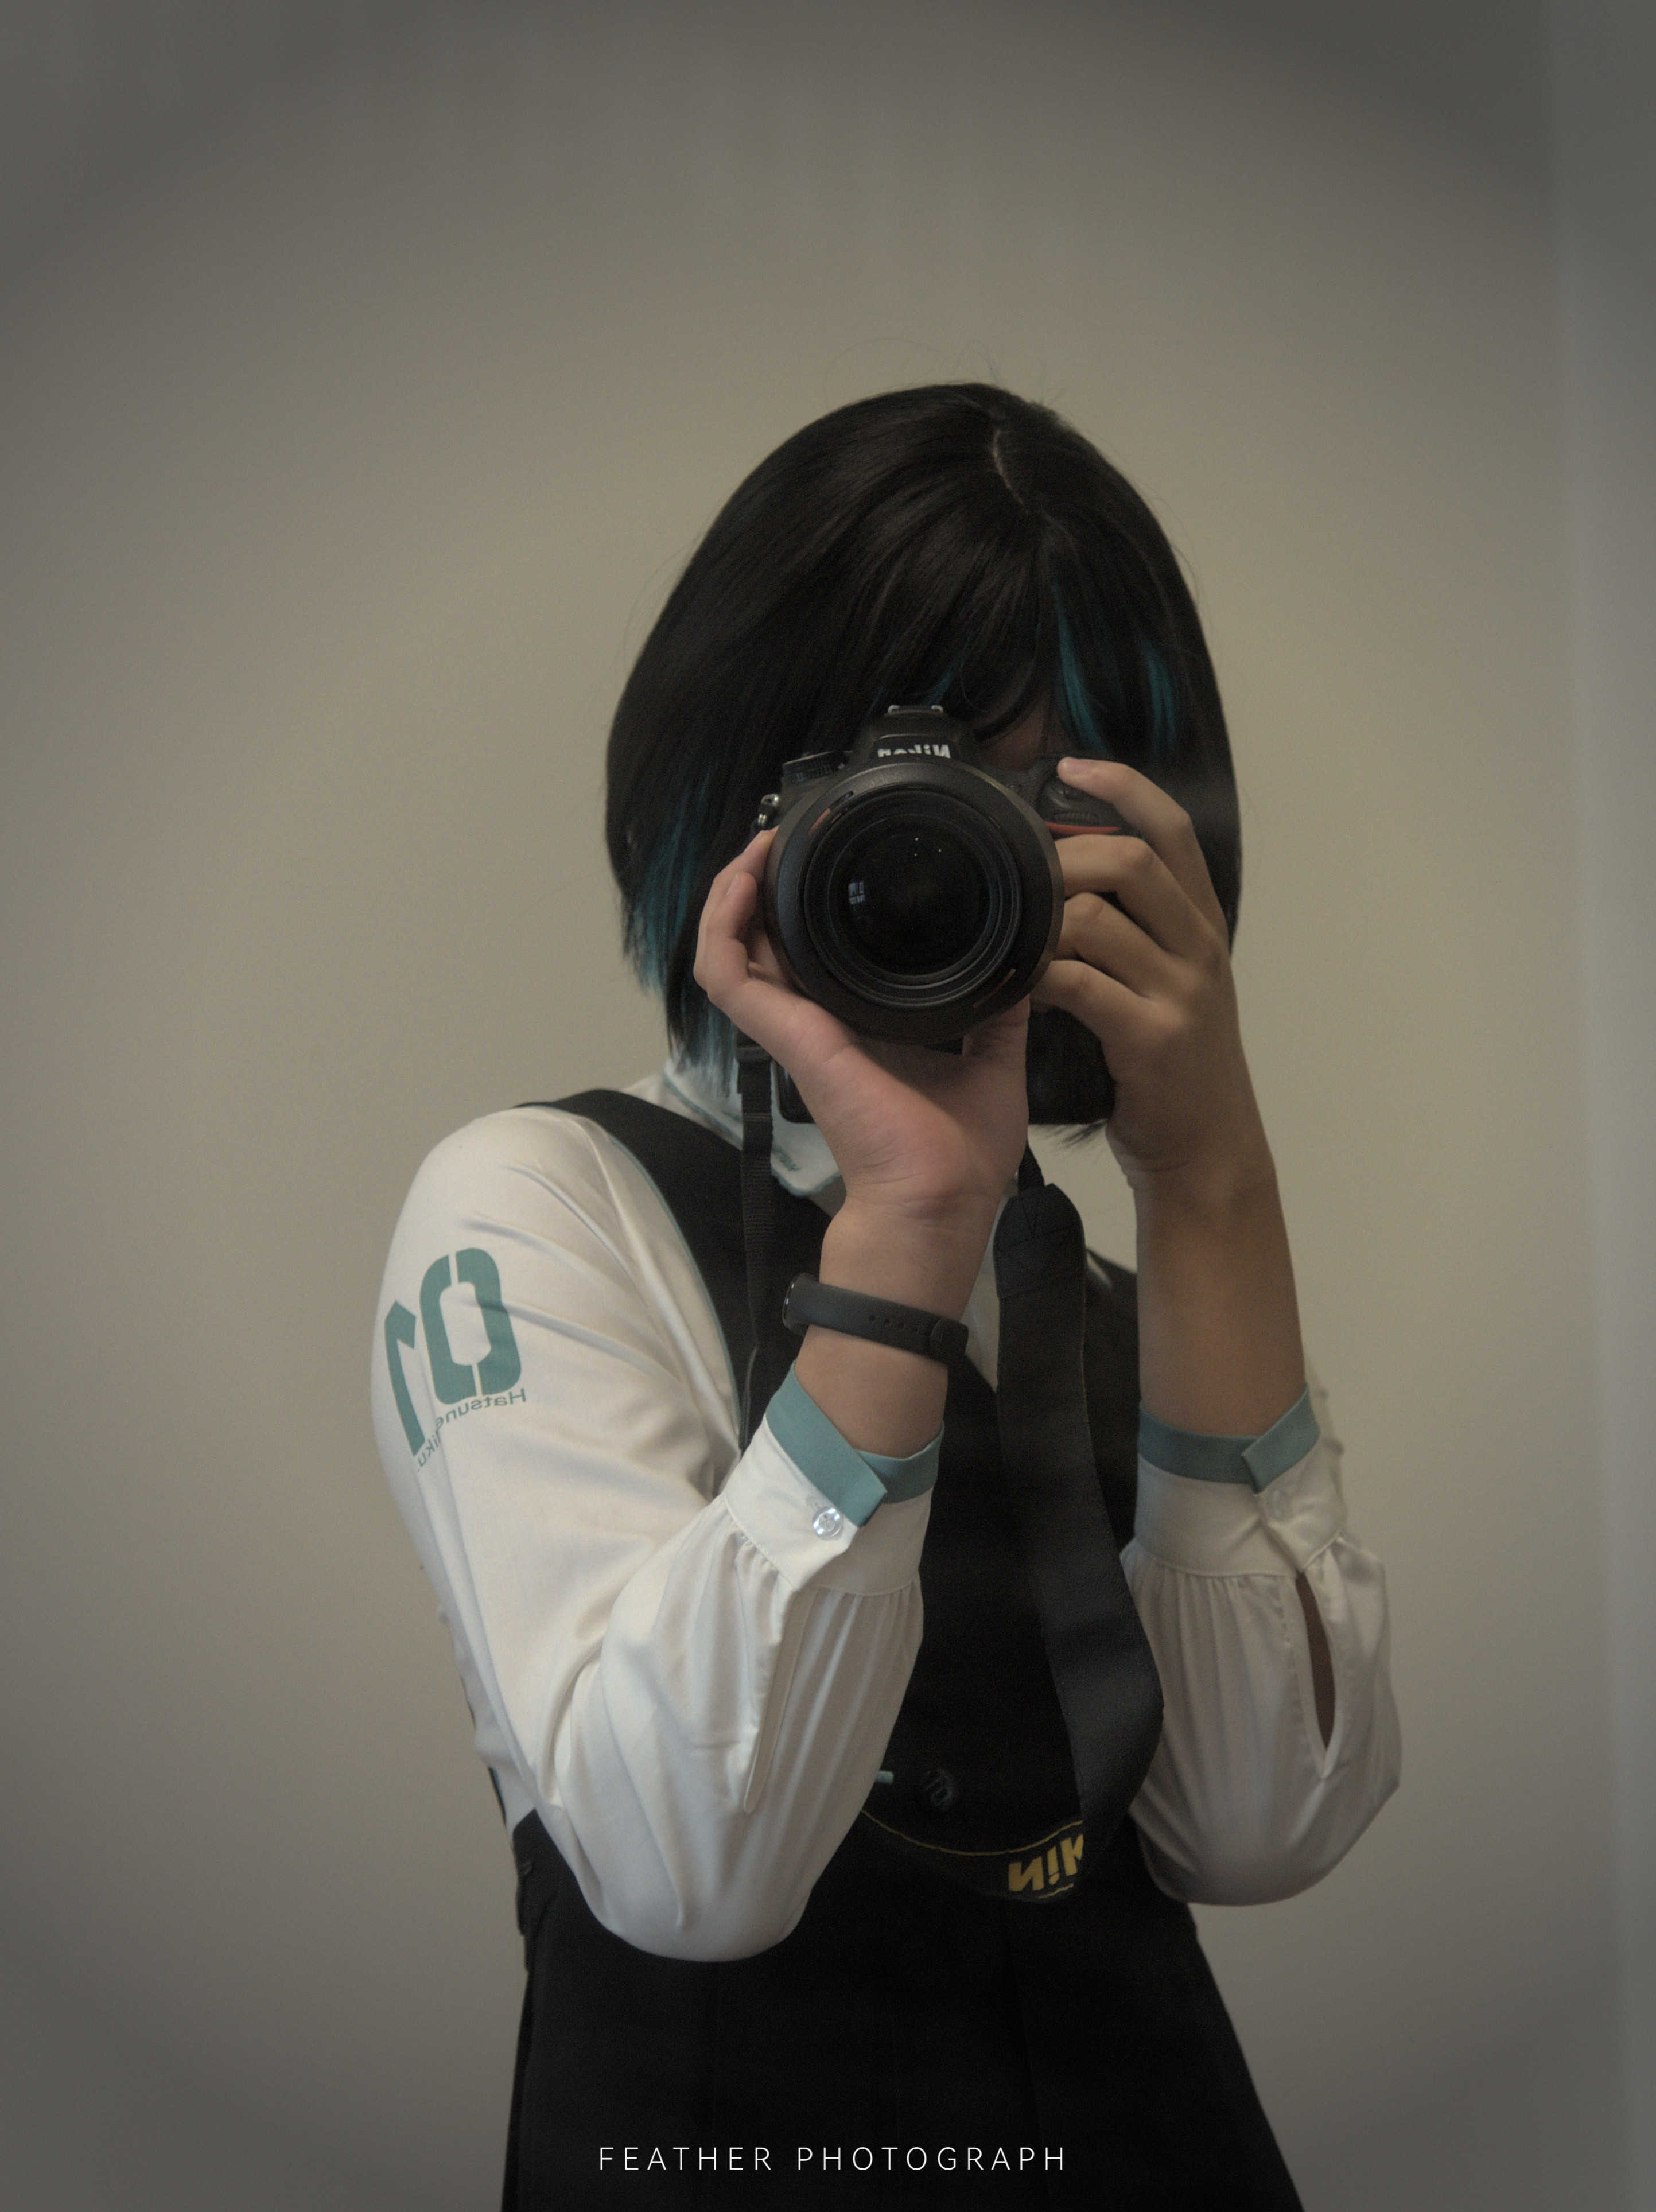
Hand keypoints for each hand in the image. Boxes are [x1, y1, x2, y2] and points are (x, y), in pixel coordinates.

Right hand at [694, 831, 1030, 1309]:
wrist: (941, 1199)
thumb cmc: (960, 1151)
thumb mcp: (996, 1055)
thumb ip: (1002, 1004)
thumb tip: (1026, 957)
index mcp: (860, 1024)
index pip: (815, 954)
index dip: (807, 904)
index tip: (828, 857)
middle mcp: (818, 1021)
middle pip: (764, 939)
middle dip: (765, 882)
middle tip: (784, 835)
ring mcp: (795, 1028)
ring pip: (730, 947)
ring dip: (732, 892)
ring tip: (757, 847)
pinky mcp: (786, 1037)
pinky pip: (728, 975)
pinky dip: (723, 927)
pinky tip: (743, 885)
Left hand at [1030, 759, 1272, 1201]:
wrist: (1208, 1148)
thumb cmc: (1174, 1065)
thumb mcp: (1173, 982)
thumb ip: (1138, 930)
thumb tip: (1072, 876)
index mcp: (1203, 925)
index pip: (1173, 829)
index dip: (1124, 787)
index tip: (1073, 766)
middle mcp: (1200, 947)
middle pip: (1131, 861)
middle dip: (1065, 855)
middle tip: (1020, 874)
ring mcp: (1181, 992)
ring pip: (1097, 918)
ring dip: (1042, 918)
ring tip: (1009, 932)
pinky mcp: (1152, 1038)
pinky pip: (1081, 985)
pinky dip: (1039, 976)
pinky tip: (1017, 984)